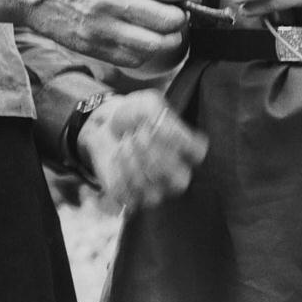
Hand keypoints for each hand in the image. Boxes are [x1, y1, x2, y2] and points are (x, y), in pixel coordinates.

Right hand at [13, 0, 192, 66]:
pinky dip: (146, 51)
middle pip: (168, 19)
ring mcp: (101, 28)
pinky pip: (132, 58)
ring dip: (169, 37)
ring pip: (155, 44)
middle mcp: (112, 2)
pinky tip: (145, 39)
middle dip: (182, 15)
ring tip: (168, 28)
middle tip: (180, 10)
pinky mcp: (91, 47)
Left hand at [78, 91, 207, 208]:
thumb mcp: (149, 103)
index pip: (197, 155)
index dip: (177, 141)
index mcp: (187, 148)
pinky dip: (119, 177)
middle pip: (180, 181)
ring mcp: (157, 190)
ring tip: (124, 143)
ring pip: (154, 194)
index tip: (158, 125)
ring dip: (132, 164)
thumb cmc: (133, 114)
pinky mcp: (133, 199)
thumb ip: (160, 115)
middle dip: (154, 158)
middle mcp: (177, 173)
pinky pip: (130, 199)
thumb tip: (161, 132)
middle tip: (137, 135)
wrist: (104, 124)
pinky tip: (116, 160)